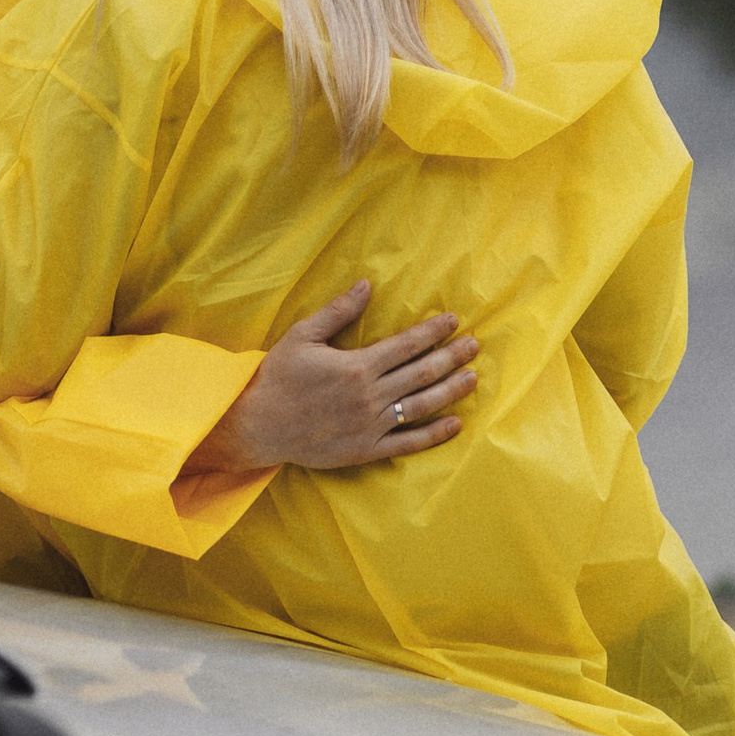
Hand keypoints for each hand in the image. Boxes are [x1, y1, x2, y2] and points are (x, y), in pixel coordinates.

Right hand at [185, 281, 478, 474]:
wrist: (259, 425)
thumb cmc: (278, 376)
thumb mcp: (302, 335)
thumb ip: (338, 312)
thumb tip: (366, 285)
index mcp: (357, 365)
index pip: (407, 345)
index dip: (433, 331)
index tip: (453, 321)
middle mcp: (370, 395)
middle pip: (422, 373)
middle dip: (452, 357)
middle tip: (474, 345)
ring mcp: (372, 425)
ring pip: (423, 406)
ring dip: (452, 391)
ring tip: (473, 378)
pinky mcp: (367, 450)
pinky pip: (409, 443)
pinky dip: (436, 434)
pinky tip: (456, 423)